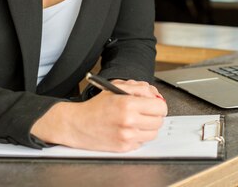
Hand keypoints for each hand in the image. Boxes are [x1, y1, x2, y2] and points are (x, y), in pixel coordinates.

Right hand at [31, 80, 166, 151]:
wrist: (77, 124)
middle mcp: (129, 121)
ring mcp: (127, 136)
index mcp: (127, 104)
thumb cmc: (95, 106)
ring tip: (136, 121)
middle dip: (154, 115)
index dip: (159, 104)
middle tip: (146, 112)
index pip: (160, 107)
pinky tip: (127, 129)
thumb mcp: (115, 88)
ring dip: (148, 127)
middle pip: (159, 121)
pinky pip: (142, 142)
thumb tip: (155, 95)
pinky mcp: (124, 148)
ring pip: (153, 133)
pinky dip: (138, 136)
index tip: (154, 104)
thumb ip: (138, 88)